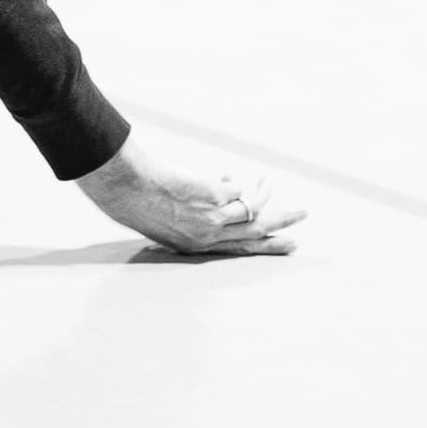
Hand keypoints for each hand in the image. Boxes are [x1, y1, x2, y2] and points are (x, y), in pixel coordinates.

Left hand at [75, 136, 305, 256]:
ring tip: (270, 184)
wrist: (127, 190)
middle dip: (280, 229)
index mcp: (196, 247)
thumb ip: (190, 219)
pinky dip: (236, 182)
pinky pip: (236, 189)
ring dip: (267, 197)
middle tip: (300, 226)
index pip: (237, 252)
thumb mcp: (164, 222)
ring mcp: (213, 218)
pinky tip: (232, 175)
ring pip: (253, 211)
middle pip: (255, 235)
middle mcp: (209, 237)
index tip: (286, 246)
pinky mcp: (214, 197)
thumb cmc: (136, 203)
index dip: (263, 248)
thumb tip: (217, 198)